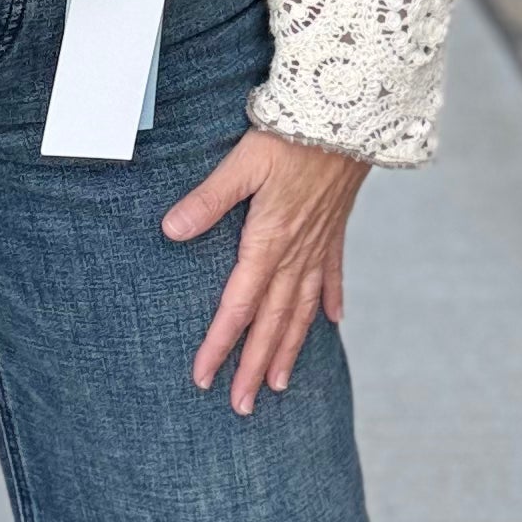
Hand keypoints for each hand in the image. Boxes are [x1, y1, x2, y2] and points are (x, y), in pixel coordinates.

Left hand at [161, 125, 370, 415]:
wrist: (350, 115)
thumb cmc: (292, 133)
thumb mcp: (243, 162)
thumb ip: (208, 200)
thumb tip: (171, 230)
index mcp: (269, 241)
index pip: (238, 306)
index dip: (220, 344)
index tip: (204, 377)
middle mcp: (296, 253)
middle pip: (272, 322)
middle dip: (253, 366)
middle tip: (241, 406)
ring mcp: (319, 244)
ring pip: (302, 310)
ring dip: (289, 349)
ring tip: (278, 384)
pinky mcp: (335, 229)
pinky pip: (332, 275)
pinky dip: (329, 303)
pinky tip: (332, 323)